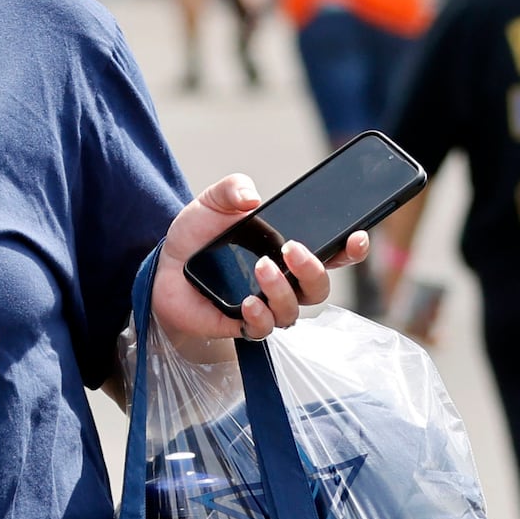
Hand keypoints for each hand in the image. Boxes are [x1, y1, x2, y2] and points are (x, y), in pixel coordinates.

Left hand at [152, 172, 357, 348]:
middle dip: (313, 269)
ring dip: (282, 290)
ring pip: (292, 311)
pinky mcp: (239, 323)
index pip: (333, 255)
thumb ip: (233, 188)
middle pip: (319, 287)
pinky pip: (262, 330)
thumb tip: (251, 197)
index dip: (352, 249)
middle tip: (291, 248)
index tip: (355, 236)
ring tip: (262, 267)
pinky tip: (247, 301)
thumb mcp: (214, 202)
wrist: (163, 263)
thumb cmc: (198, 234)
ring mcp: (263, 305)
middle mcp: (283, 281)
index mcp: (288, 251)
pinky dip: (259, 317)